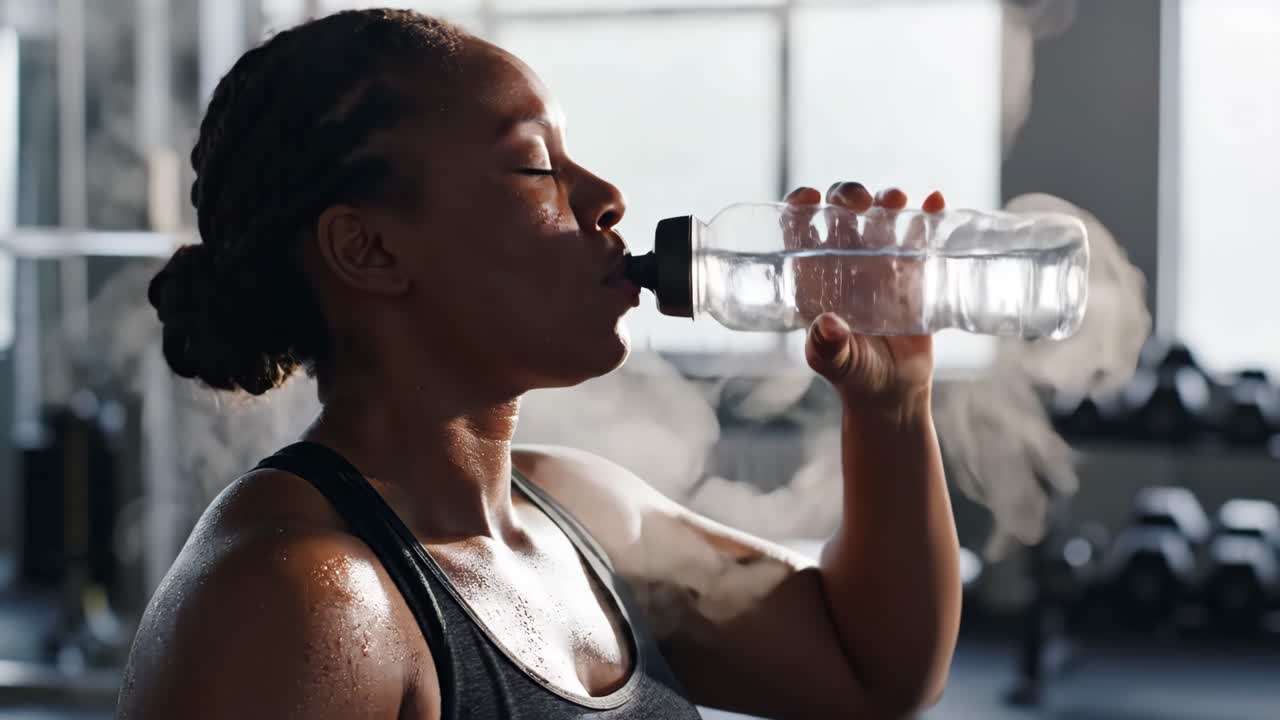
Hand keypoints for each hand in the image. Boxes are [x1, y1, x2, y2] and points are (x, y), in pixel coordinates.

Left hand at [783, 182, 945, 414]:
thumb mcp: (835, 363)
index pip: (800, 229)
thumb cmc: (853, 376)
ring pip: (881, 216)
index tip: (809, 198)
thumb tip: (828, 326)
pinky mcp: (913, 273)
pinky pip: (920, 237)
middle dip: (849, 195)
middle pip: (843, 213)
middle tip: (860, 203)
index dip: (799, 206)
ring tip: (896, 201)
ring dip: (888, 198)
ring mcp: (880, 264)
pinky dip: (928, 215)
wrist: (893, 393)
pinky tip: (935, 202)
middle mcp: (845, 263)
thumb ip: (828, 348)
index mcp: (815, 277)